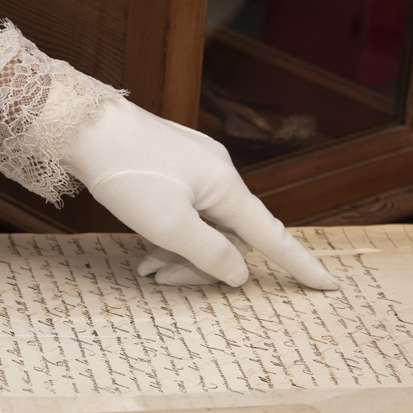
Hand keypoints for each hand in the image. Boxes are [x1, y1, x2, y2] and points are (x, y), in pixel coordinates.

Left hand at [61, 96, 338, 289]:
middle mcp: (217, 173)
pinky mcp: (169, 164)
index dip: (299, 264)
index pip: (272, 235)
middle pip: (228, 234)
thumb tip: (241, 272)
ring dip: (176, 250)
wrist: (83, 127)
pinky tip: (142, 245)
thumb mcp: (168, 226)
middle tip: (159, 278)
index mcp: (225, 187)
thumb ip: (210, 253)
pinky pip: (182, 208)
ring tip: (144, 268)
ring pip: (201, 223)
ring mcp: (193, 166)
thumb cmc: (127, 173)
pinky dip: (166, 232)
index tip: (328, 285)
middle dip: (199, 263)